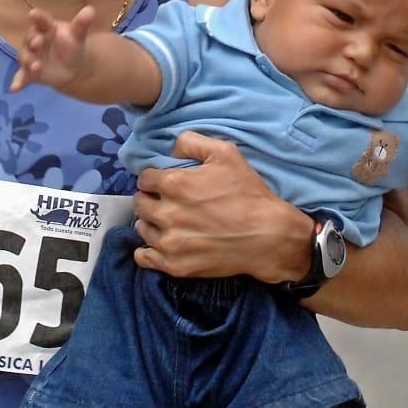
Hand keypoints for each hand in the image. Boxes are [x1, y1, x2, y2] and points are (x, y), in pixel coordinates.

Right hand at [11, 5, 95, 91]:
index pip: (41, 21)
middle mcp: (34, 40)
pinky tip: (13, 88)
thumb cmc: (71, 45)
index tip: (33, 14)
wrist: (72, 66)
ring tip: (36, 67)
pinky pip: (21, 77)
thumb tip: (91, 10)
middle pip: (30, 39)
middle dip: (33, 41)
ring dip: (29, 61)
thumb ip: (81, 24)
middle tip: (38, 43)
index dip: (38, 18)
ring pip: (25, 57)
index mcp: (45, 27)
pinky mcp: (28, 72)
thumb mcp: (78, 35)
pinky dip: (17, 82)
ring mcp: (30, 56)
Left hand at [132, 131, 312, 282]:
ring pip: (142, 229)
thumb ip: (192, 142)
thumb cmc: (248, 193)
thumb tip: (170, 149)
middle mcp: (165, 213)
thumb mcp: (226, 153)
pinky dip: (148, 251)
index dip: (154, 178)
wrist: (268, 236)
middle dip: (150, 199)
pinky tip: (160, 244)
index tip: (165, 182)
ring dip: (151, 223)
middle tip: (167, 202)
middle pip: (139, 203)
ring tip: (168, 222)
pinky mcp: (174, 265)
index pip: (144, 178)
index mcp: (174, 184)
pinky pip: (144, 258)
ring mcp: (169, 242)